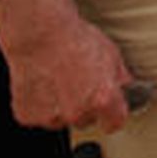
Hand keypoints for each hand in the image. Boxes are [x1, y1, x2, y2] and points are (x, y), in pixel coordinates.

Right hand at [4, 17, 133, 132]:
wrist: (41, 34)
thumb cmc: (76, 40)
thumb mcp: (112, 55)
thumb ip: (121, 79)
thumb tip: (127, 90)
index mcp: (103, 99)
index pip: (114, 123)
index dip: (112, 115)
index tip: (110, 110)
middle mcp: (78, 112)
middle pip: (86, 120)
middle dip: (85, 107)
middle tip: (79, 84)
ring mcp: (52, 117)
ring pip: (62, 119)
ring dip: (62, 107)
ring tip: (58, 81)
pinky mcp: (29, 116)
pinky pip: (39, 116)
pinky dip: (41, 105)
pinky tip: (43, 84)